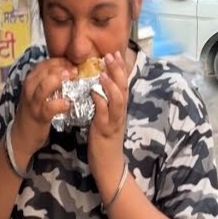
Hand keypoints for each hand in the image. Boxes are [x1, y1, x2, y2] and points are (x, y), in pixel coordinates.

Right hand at [10, 57, 74, 166]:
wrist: (21, 136)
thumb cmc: (33, 113)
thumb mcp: (37, 94)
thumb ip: (48, 83)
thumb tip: (68, 71)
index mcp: (30, 82)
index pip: (43, 64)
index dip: (59, 60)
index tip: (72, 63)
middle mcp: (29, 90)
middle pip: (43, 71)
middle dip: (61, 67)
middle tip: (76, 69)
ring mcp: (33, 103)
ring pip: (43, 87)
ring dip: (57, 80)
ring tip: (71, 77)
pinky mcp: (39, 117)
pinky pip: (49, 108)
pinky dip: (59, 104)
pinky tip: (68, 103)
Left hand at [88, 51, 129, 184]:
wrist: (108, 165)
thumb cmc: (103, 142)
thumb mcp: (104, 119)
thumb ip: (102, 105)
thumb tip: (96, 89)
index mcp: (118, 109)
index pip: (121, 84)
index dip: (119, 69)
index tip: (113, 54)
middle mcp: (120, 113)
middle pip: (123, 88)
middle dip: (117, 71)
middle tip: (111, 55)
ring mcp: (114, 122)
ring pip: (118, 100)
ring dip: (111, 85)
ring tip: (103, 72)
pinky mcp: (105, 132)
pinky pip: (104, 115)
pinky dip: (100, 103)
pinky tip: (94, 94)